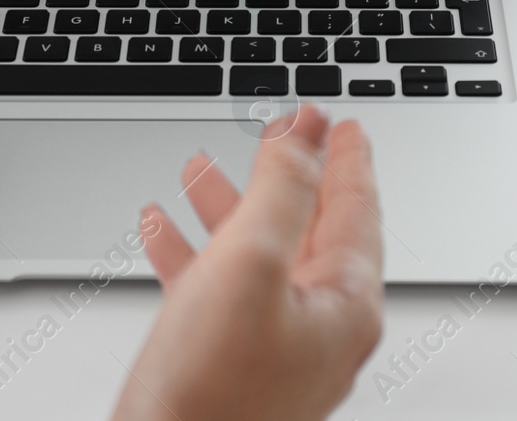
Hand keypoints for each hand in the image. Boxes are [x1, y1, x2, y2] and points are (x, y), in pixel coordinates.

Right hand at [113, 110, 383, 420]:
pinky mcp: (226, 368)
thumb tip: (309, 128)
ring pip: (256, 258)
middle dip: (281, 176)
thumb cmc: (210, 393)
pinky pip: (215, 293)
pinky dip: (190, 253)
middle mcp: (316, 331)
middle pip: (307, 230)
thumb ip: (284, 188)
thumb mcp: (251, 263)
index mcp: (342, 306)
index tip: (342, 123)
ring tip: (197, 169)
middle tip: (279, 134)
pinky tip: (160, 231)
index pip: (356, 210)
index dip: (344, 158)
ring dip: (227, 208)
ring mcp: (272, 353)